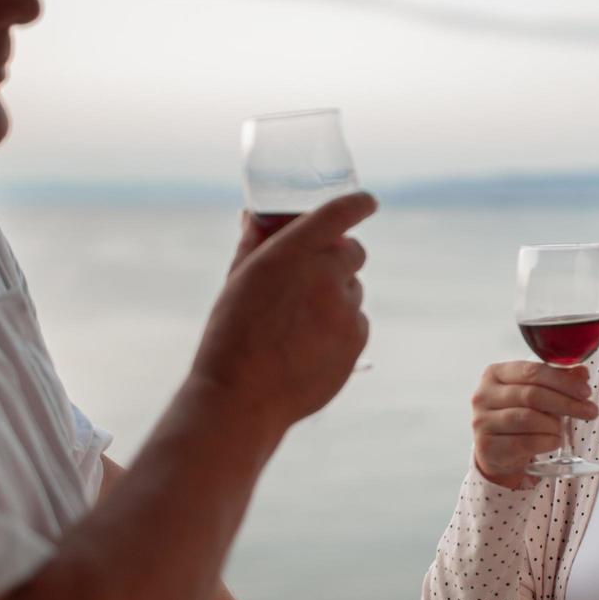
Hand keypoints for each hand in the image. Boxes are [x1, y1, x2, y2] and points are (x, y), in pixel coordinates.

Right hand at [191, 193, 374, 429]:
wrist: (241, 398)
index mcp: (291, 253)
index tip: (367, 201)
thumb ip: (253, 243)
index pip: (338, 213)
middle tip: (316, 275)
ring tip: (300, 323)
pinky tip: (310, 346)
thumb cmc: (230, 336)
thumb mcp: (236, 281)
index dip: (357, 203)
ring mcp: (344, 310)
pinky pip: (357, 322)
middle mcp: (324, 275)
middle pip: (354, 252)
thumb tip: (255, 216)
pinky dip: (341, 328)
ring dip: (336, 295)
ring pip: (354, 290)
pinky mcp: (356, 340)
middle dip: (339, 257)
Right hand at [470, 361, 597, 489]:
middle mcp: (483, 395)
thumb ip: (557, 381)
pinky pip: (526, 442)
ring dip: (554, 424)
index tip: (586, 391)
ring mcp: (482, 421)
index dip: (562, 380)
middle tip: (590, 411)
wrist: (497, 452)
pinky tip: (554, 441)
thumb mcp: (535, 394)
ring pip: (529, 418)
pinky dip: (547, 441)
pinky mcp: (487, 446)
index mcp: (495, 373)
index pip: (532, 371)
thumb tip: (582, 373)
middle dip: (566, 403)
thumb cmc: (518, 417)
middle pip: (532, 395)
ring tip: (563, 429)